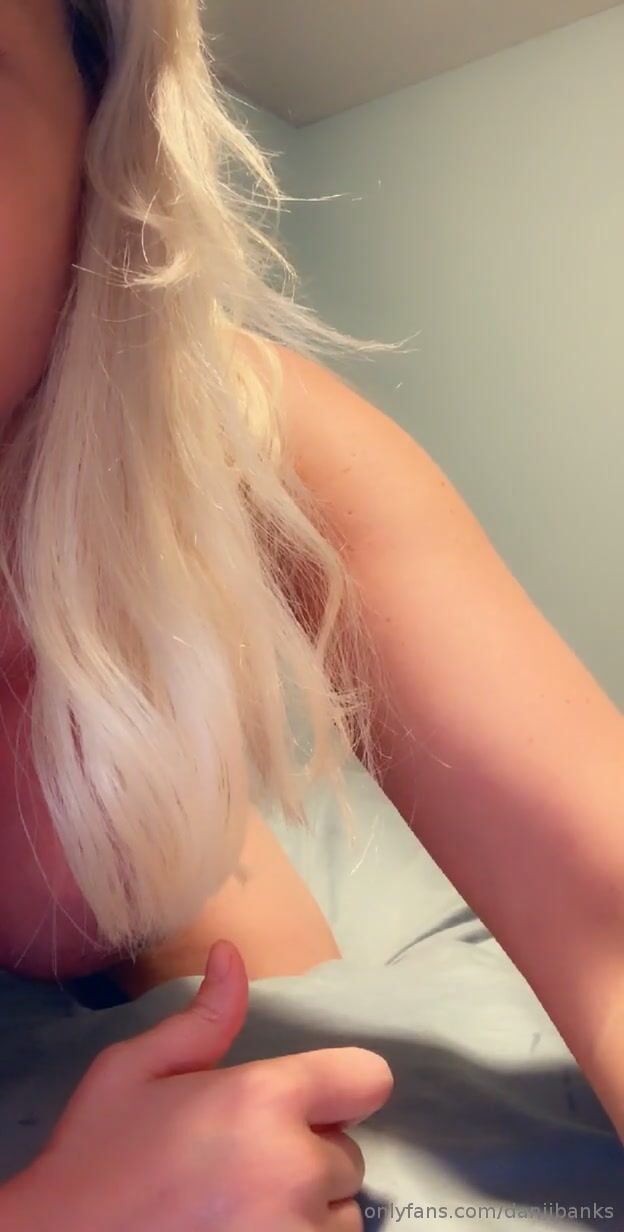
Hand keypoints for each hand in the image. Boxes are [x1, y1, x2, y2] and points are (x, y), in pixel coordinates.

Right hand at [11, 941, 392, 1230]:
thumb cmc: (96, 1158)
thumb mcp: (134, 1071)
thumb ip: (203, 1018)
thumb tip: (232, 954)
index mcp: (264, 1099)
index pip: (368, 1079)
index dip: (342, 1087)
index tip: (312, 1103)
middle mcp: (295, 1168)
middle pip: (348, 1153)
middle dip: (308, 1153)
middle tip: (247, 1163)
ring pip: (342, 1214)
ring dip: (310, 1209)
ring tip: (247, 1206)